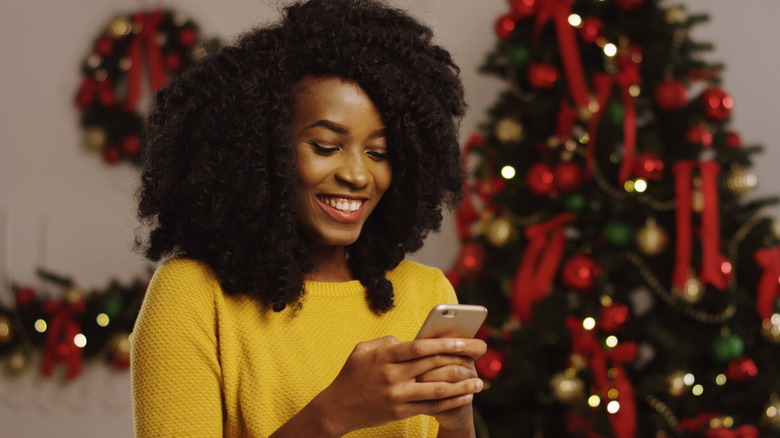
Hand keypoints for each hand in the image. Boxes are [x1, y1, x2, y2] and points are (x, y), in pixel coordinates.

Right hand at [311, 336, 485, 435]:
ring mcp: (396, 396)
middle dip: (460, 358)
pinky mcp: (399, 412)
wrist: (337, 407)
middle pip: (432, 366)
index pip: (419, 347)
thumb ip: (387, 342)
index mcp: (384, 356)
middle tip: (480, 353)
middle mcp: (392, 376)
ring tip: (479, 381)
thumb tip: (413, 341)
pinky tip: (465, 396)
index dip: (443, 343)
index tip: (463, 340)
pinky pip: (430, 407)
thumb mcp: (363, 350)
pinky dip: (450, 401)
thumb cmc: (352, 374)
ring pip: (436, 390)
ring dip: (461, 385)